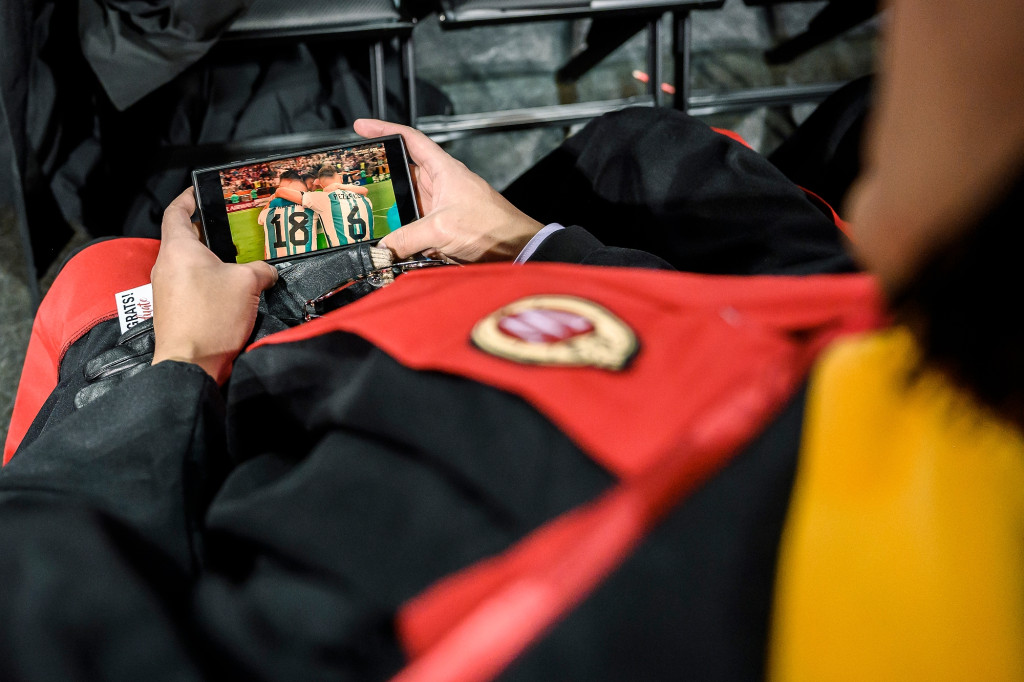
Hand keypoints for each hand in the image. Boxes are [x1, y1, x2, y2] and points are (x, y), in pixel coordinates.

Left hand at [150, 188, 277, 382]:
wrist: (190, 363)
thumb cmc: (212, 316)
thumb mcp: (248, 283)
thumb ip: (261, 269)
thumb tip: (267, 271)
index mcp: (178, 248)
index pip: (176, 211)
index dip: (188, 198)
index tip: (200, 192)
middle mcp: (166, 265)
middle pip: (184, 238)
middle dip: (208, 232)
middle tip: (233, 229)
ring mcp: (166, 289)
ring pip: (189, 264)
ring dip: (211, 260)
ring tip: (239, 261)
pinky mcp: (172, 309)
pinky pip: (190, 285)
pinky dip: (208, 281)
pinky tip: (231, 290)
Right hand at [353, 119, 543, 261]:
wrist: (515, 250)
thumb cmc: (491, 226)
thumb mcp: (442, 228)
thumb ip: (408, 237)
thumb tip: (383, 248)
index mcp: (443, 169)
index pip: (409, 139)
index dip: (384, 129)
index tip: (361, 127)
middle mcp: (440, 185)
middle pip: (402, 174)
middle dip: (380, 179)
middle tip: (355, 183)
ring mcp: (441, 207)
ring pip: (406, 205)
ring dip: (391, 213)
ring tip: (366, 217)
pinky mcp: (443, 229)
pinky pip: (415, 228)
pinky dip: (403, 236)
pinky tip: (390, 244)